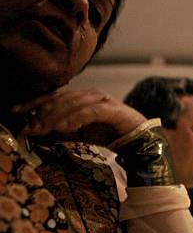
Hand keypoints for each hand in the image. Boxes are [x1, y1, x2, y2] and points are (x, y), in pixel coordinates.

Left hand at [13, 89, 145, 144]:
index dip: (33, 104)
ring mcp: (101, 100)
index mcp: (81, 97)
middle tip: (28, 128)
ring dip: (55, 117)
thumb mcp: (79, 133)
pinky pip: (90, 112)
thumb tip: (38, 132)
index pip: (52, 97)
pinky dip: (75, 119)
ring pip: (72, 104)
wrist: (138, 138)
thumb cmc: (109, 133)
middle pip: (60, 100)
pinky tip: (64, 128)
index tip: (15, 112)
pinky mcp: (112, 109)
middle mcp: (90, 94)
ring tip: (42, 129)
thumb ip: (61, 130)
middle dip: (41, 114)